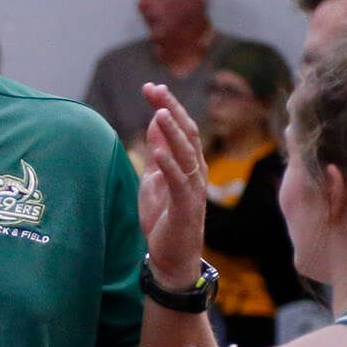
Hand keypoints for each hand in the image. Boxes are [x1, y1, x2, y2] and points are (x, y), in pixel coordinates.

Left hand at [137, 83, 207, 286]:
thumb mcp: (155, 180)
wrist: (172, 258)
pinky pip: (179, 182)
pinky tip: (158, 150)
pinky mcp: (186, 207)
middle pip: (187, 133)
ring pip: (186, 154)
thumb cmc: (164, 220)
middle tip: (155, 89)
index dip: (168, 106)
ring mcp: (193, 189)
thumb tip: (155, 121)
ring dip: (172, 132)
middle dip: (171, 109)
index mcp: (188, 164)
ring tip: (160, 112)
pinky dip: (169, 165)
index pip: (181, 128)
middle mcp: (195, 172)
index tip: (152, 87)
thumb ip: (157, 152)